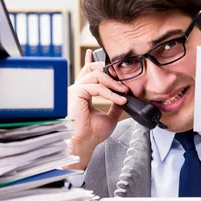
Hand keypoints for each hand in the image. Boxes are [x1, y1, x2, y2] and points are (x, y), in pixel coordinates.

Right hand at [66, 49, 127, 169]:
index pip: (88, 72)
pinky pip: (97, 87)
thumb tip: (125, 98)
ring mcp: (75, 90)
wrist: (84, 144)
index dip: (94, 62)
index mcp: (82, 93)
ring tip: (125, 92)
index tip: (103, 56)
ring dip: (114, 83)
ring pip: (97, 76)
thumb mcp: (109, 117)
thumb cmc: (92, 134)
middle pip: (93, 69)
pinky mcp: (76, 93)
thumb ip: (115, 105)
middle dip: (110, 72)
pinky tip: (120, 99)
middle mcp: (77, 89)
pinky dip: (111, 93)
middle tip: (124, 81)